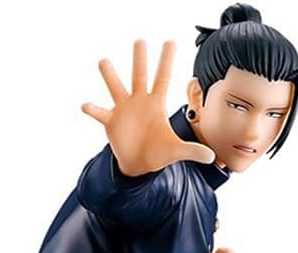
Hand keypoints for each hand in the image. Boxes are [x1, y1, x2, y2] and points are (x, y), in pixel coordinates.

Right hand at [81, 39, 214, 176]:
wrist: (138, 165)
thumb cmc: (157, 153)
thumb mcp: (176, 152)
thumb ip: (192, 151)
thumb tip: (211, 157)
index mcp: (156, 104)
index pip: (163, 78)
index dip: (167, 61)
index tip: (170, 41)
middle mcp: (139, 102)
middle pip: (139, 75)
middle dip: (140, 59)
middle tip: (140, 41)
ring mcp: (123, 110)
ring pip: (115, 87)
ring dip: (110, 75)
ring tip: (104, 61)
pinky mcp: (111, 123)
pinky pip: (100, 113)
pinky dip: (93, 110)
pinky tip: (86, 105)